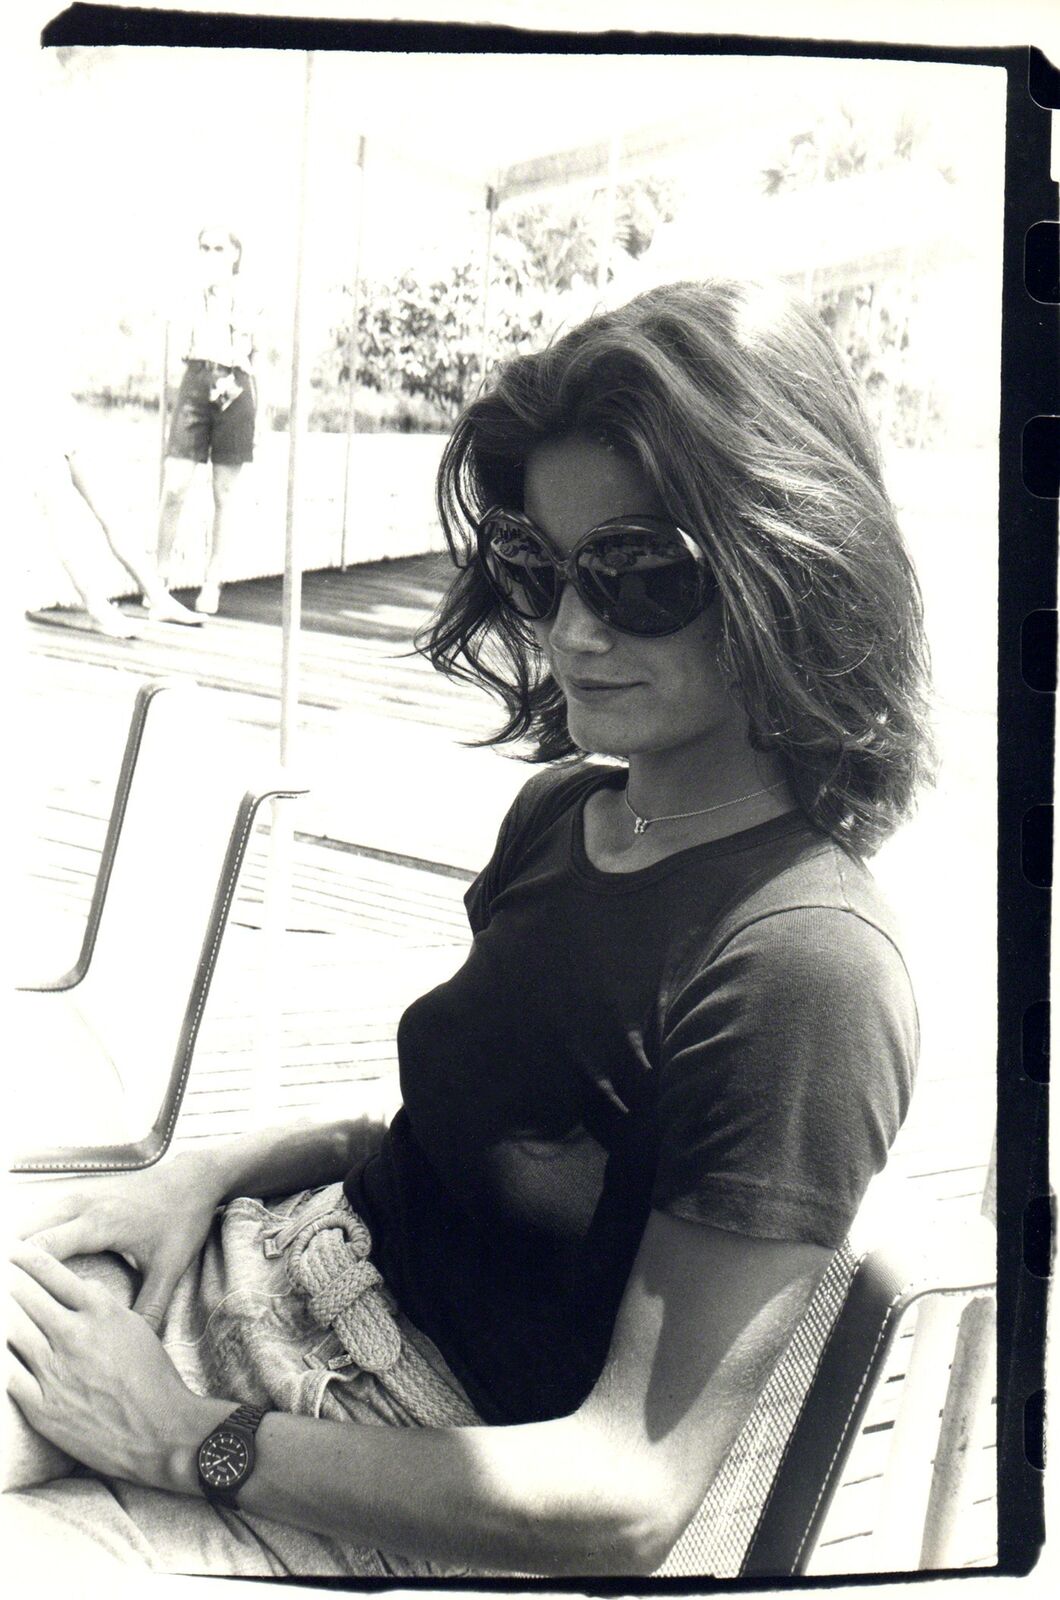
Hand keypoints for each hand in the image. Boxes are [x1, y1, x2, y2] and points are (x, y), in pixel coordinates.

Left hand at [8, 1241, 230, 1490]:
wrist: (160, 1431)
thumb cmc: (153, 1377)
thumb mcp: (136, 1327)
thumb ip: (104, 1303)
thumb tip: (80, 1286)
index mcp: (99, 1311)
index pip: (51, 1273)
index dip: (28, 1258)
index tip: (14, 1250)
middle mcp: (72, 1335)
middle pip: (25, 1296)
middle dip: (6, 1279)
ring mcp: (53, 1371)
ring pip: (11, 1330)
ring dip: (1, 1312)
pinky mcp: (41, 1406)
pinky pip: (7, 1374)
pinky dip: (1, 1357)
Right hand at [19, 1151, 224, 1330]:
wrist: (193, 1180)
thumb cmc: (181, 1220)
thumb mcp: (170, 1267)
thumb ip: (150, 1307)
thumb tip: (135, 1347)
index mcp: (100, 1223)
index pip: (43, 1248)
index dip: (20, 1275)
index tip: (10, 1303)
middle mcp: (83, 1205)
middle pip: (26, 1232)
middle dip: (12, 1265)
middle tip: (7, 1300)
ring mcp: (79, 1196)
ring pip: (29, 1219)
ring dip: (17, 1250)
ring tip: (11, 1286)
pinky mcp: (80, 1195)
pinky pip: (41, 1215)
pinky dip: (27, 1236)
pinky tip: (21, 1262)